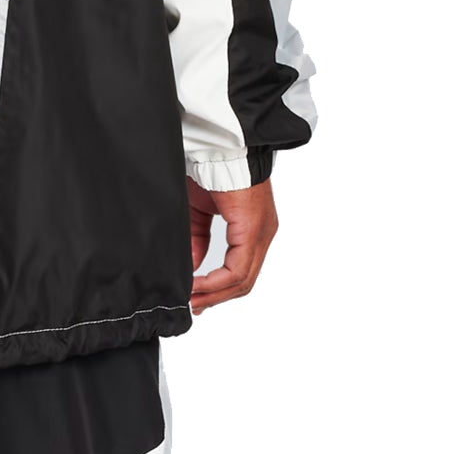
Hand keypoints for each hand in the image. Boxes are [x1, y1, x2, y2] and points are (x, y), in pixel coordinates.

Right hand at [187, 177, 278, 315]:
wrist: (220, 148)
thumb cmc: (211, 170)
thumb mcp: (199, 212)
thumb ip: (197, 240)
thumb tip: (191, 267)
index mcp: (252, 229)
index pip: (240, 271)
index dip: (217, 289)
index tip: (196, 296)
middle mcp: (263, 234)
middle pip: (243, 282)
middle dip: (215, 296)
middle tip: (194, 304)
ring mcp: (261, 234)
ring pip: (243, 279)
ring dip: (215, 292)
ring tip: (193, 297)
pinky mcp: (253, 230)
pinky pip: (238, 268)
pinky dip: (217, 280)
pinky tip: (199, 283)